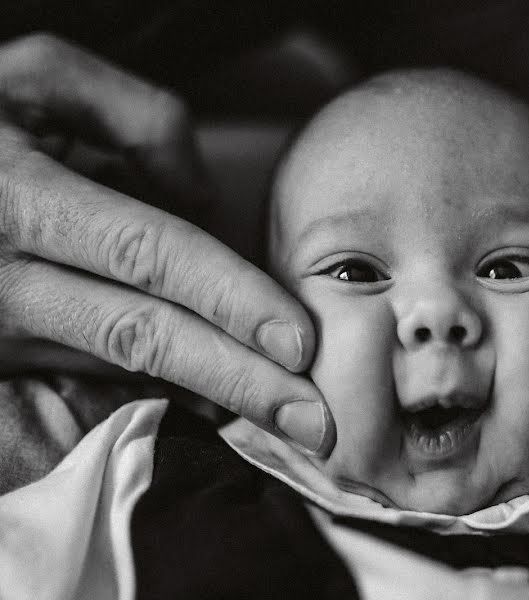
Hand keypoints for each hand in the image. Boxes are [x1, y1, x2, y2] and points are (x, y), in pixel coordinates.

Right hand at [0, 33, 333, 455]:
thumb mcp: (41, 78)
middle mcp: (4, 275)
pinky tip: (218, 399)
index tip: (300, 342)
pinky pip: (96, 372)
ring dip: (210, 396)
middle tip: (315, 422)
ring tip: (286, 421)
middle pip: (144, 335)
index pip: (149, 255)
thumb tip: (205, 202)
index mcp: (21, 196)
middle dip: (238, 382)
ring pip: (122, 367)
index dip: (231, 300)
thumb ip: (140, 120)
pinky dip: (164, 386)